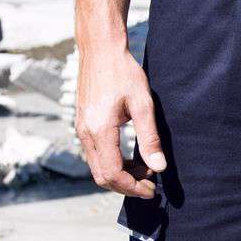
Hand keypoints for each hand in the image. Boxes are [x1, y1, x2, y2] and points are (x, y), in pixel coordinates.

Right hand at [76, 43, 165, 197]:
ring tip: (145, 168)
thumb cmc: (123, 73)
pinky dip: (113, 163)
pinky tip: (133, 157)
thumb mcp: (143, 104)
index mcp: (99, 130)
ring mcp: (81, 130)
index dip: (132, 187)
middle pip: (102, 176)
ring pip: (98, 168)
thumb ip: (150, 138)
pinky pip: (96, 155)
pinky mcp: (83, 125)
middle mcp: (85, 133)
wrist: (100, 49)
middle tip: (150, 184)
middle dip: (126, 186)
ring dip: (121, 175)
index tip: (151, 190)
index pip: (113, 173)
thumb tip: (159, 167)